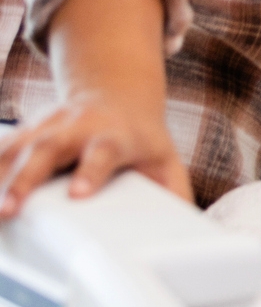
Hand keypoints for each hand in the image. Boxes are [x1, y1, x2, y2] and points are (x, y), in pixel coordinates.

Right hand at [0, 89, 188, 216]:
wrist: (118, 95)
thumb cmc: (140, 138)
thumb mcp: (164, 159)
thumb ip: (172, 191)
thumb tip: (185, 223)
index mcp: (115, 135)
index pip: (103, 152)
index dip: (91, 171)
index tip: (79, 193)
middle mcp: (79, 127)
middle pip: (50, 148)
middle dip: (27, 177)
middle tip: (11, 208)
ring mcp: (49, 126)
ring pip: (18, 147)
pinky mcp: (27, 131)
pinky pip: (2, 148)